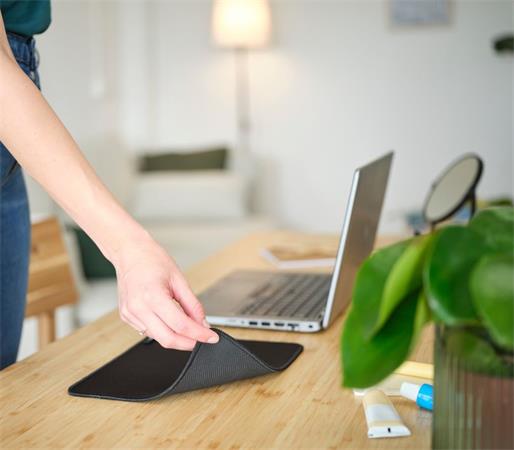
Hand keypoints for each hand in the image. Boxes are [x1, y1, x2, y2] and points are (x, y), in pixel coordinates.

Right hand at [114, 235, 218, 349]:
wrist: (130, 252)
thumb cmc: (152, 259)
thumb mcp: (179, 279)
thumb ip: (192, 304)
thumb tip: (203, 323)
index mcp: (153, 296)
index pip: (181, 325)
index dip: (199, 334)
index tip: (211, 337)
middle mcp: (138, 308)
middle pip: (168, 339)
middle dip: (188, 343)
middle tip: (203, 340)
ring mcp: (130, 314)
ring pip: (158, 337)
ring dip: (176, 337)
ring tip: (188, 327)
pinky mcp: (126, 316)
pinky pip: (147, 331)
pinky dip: (162, 330)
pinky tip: (169, 321)